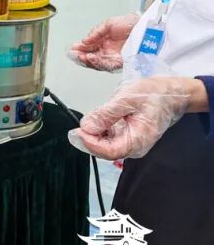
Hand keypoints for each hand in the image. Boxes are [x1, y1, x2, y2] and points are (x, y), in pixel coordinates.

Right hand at [66, 14, 138, 72]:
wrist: (144, 27)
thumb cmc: (130, 24)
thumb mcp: (108, 24)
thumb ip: (95, 33)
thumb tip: (84, 41)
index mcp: (104, 42)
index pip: (89, 49)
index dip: (80, 49)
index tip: (72, 48)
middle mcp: (108, 51)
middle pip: (91, 58)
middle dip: (80, 56)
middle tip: (73, 54)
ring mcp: (114, 57)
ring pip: (97, 63)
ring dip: (87, 60)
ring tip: (80, 56)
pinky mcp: (120, 62)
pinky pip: (106, 65)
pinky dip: (97, 62)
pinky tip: (90, 57)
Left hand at [69, 75, 199, 159]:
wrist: (170, 93)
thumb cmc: (153, 95)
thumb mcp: (127, 99)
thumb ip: (106, 114)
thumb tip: (87, 127)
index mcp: (138, 140)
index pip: (110, 151)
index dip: (91, 144)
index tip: (78, 132)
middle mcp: (134, 146)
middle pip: (105, 150)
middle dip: (88, 140)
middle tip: (74, 129)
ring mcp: (130, 141)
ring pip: (104, 145)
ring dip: (92, 135)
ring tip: (86, 121)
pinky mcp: (126, 135)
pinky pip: (108, 137)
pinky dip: (98, 130)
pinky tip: (95, 120)